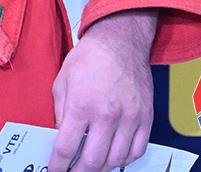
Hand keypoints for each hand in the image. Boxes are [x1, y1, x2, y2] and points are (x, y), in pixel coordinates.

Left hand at [48, 9, 156, 171]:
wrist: (120, 41)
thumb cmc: (89, 57)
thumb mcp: (63, 81)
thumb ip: (60, 113)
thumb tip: (60, 138)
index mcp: (82, 103)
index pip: (66, 148)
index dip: (58, 165)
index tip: (54, 171)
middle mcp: (107, 114)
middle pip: (92, 161)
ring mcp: (129, 117)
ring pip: (115, 160)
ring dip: (101, 168)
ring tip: (92, 165)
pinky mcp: (145, 117)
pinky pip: (136, 151)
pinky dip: (124, 160)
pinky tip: (113, 157)